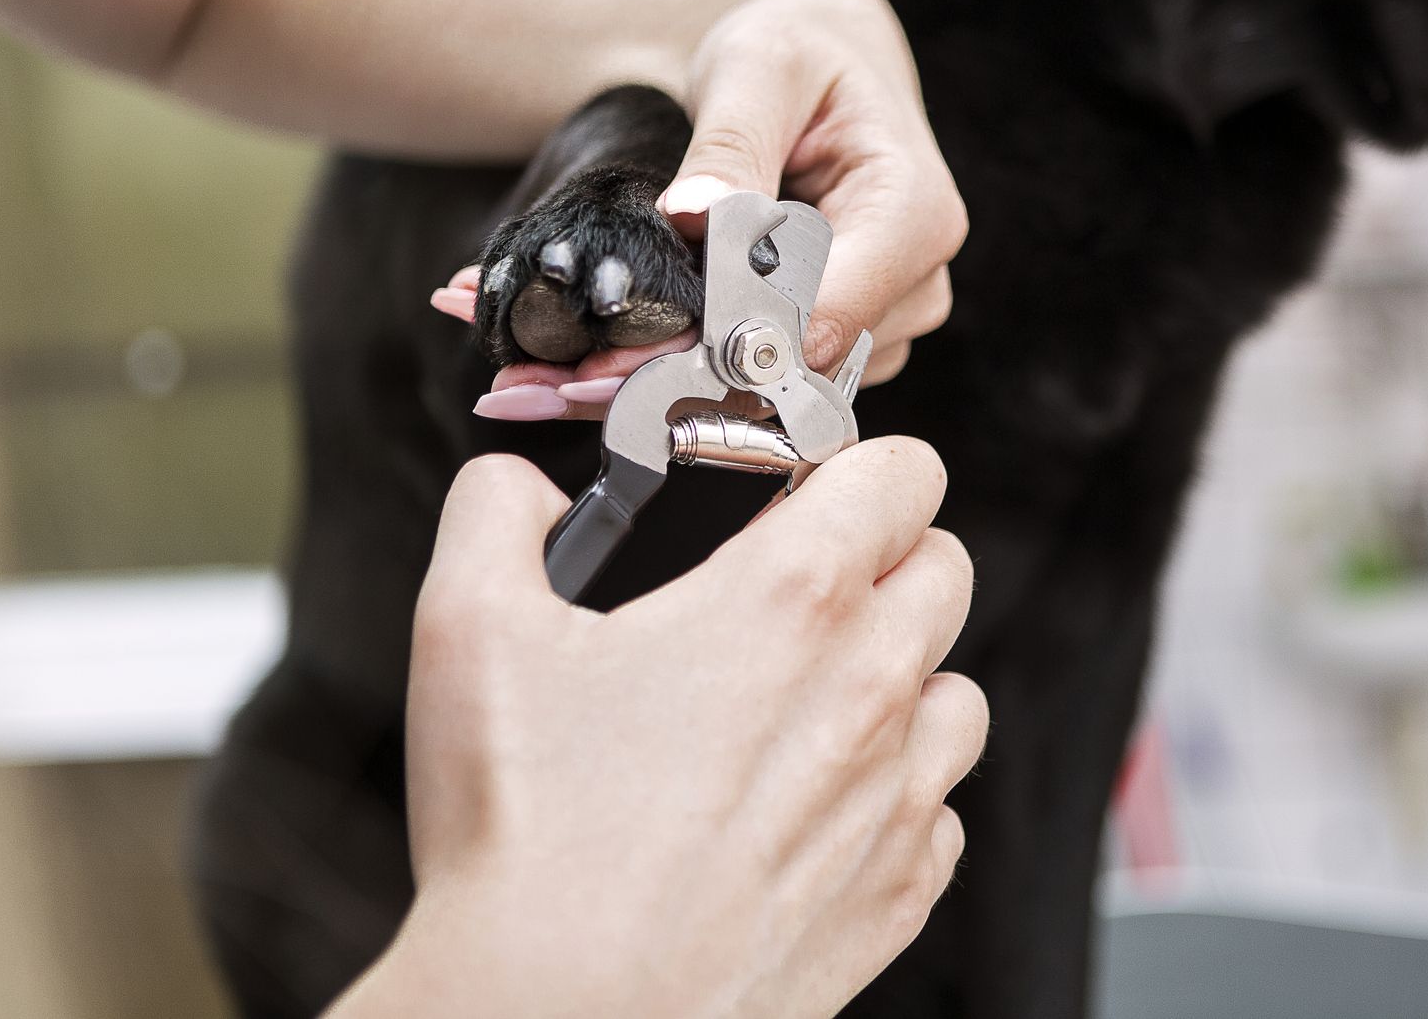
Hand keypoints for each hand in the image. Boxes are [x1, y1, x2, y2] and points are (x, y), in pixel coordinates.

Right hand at [332, 440, 986, 1018]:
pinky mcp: (900, 890)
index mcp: (792, 599)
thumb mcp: (469, 630)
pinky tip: (809, 808)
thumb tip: (518, 490)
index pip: (906, 472)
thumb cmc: (525, 838)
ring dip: (903, 680)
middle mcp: (870, 688)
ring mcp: (898, 796)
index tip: (812, 487)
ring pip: (958, 691)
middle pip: (947, 568)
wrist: (559, 1017)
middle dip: (885, 559)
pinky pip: (939, 811)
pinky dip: (895, 797)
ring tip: (806, 704)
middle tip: (798, 592)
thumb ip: (496, 515)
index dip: (859, 465)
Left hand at [431, 0, 964, 420]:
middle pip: (791, 364)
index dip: (721, 345)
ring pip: (769, 385)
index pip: (825, 311)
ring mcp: (883, 322)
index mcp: (915, 214)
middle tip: (545, 384)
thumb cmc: (794, 47)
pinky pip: (759, 376)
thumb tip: (693, 215)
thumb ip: (730, 143)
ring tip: (546, 375)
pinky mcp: (838, 340)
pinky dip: (678, 374)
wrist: (817, 58)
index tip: (613, 363)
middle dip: (668, 379)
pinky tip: (590, 365)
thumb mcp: (757, 67)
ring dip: (663, 386)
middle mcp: (916, 284)